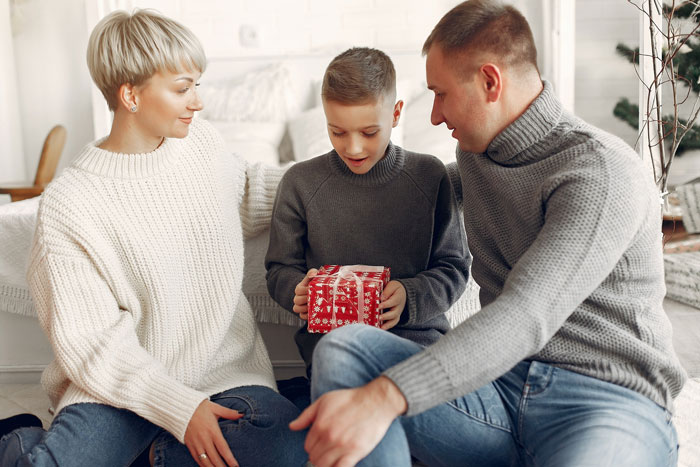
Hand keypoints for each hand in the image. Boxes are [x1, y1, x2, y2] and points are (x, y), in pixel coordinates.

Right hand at [184, 399, 243, 466]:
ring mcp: (196, 444)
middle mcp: (204, 439)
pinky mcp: (189, 446)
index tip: (235, 466)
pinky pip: (197, 459)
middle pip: (215, 458)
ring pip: (205, 461)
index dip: (229, 459)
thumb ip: (229, 413)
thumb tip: (242, 414)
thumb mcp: (216, 408)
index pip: (223, 448)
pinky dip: (203, 466)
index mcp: (212, 430)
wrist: (181, 408)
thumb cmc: (200, 408)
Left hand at [289, 376, 406, 466]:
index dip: (312, 445)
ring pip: (323, 466)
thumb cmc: (351, 400)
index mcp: (320, 425)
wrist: (375, 401)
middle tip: (326, 450)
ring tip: (332, 458)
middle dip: (318, 455)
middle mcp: (329, 437)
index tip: (319, 443)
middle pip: (314, 458)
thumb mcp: (324, 401)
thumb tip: (292, 427)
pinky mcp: (355, 453)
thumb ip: (306, 416)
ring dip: (325, 464)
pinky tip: (338, 464)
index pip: (307, 446)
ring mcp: (342, 447)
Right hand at [293, 268, 318, 319]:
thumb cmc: (314, 285)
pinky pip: (301, 316)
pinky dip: (307, 316)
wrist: (316, 294)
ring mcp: (299, 306)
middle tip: (316, 298)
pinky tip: (314, 313)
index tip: (314, 289)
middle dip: (307, 299)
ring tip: (314, 306)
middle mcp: (297, 298)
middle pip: (297, 300)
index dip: (306, 290)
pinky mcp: (302, 314)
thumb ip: (312, 273)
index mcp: (299, 289)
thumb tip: (314, 273)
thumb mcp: (313, 278)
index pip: (299, 290)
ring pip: (296, 308)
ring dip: (305, 308)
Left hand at [377, 281, 405, 329]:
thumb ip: (387, 291)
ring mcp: (397, 312)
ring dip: (387, 324)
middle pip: (394, 313)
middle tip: (379, 317)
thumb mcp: (392, 285)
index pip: (393, 302)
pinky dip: (387, 326)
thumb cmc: (395, 288)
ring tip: (380, 327)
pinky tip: (380, 328)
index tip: (379, 306)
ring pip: (394, 320)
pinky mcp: (395, 316)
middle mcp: (399, 307)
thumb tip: (381, 298)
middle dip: (386, 316)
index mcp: (398, 297)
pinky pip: (392, 323)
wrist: (403, 292)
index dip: (386, 304)